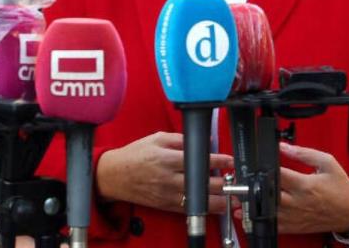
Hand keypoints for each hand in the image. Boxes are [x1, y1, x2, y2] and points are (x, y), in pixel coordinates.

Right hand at [96, 131, 232, 213]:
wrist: (114, 176)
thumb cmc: (134, 155)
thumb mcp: (156, 139)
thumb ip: (180, 140)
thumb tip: (202, 141)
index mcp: (166, 159)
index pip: (197, 161)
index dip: (217, 161)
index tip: (230, 161)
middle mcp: (168, 178)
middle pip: (201, 183)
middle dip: (222, 183)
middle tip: (234, 179)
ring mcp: (167, 194)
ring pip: (197, 200)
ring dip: (218, 200)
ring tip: (232, 196)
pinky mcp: (165, 205)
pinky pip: (188, 209)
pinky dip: (204, 209)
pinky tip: (216, 205)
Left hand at [233, 142, 348, 234]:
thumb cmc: (340, 186)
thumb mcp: (326, 162)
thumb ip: (303, 153)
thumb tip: (283, 146)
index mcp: (305, 185)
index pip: (278, 176)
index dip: (263, 169)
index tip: (252, 164)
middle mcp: (298, 202)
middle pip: (269, 195)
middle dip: (253, 189)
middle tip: (238, 182)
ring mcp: (296, 216)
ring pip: (268, 212)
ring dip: (251, 206)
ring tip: (236, 199)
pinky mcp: (295, 226)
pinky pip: (275, 226)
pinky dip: (260, 221)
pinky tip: (247, 215)